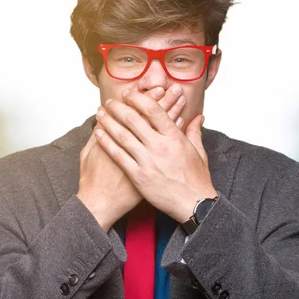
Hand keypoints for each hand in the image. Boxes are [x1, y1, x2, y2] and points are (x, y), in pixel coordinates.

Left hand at [93, 87, 216, 223]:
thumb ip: (194, 132)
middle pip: (134, 119)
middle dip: (118, 108)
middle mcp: (160, 146)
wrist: (194, 204)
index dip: (138, 99)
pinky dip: (106, 142)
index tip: (129, 94)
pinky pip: (118, 155)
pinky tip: (99, 133)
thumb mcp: (199, 152)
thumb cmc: (196, 180)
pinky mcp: (138, 176)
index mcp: (175, 138)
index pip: (153, 110)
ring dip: (108, 121)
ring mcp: (148, 161)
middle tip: (109, 102)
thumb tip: (198, 117)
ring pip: (122, 135)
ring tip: (100, 113)